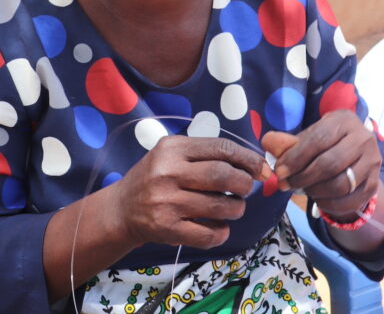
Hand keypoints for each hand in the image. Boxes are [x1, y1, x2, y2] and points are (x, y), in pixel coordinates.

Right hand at [108, 135, 269, 249]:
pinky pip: (207, 234)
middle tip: (245, 189)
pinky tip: (220, 228)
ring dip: (236, 209)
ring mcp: (166, 202)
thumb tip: (252, 163)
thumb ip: (205, 154)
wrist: (121, 209)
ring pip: (219, 206)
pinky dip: (221, 232)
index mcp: (172, 148)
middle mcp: (168, 172)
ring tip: (234, 208)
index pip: (220, 148)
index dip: (247, 158)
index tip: (261, 169)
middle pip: (222, 176)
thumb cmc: (154, 177)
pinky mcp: (167, 228)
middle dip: (244, 184)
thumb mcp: (171, 154)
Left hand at [261, 110, 380, 221]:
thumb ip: (288, 141)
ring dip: (315, 191)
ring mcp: (373, 163)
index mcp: (345, 121)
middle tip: (285, 184)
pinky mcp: (374, 185)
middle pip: (330, 164)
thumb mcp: (310, 135)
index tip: (279, 171)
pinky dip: (329, 204)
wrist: (356, 151)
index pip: (318, 140)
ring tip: (302, 189)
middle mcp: (364, 140)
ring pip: (341, 185)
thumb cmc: (326, 141)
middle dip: (303, 177)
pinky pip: (350, 201)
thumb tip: (267, 142)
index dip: (296, 158)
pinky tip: (317, 198)